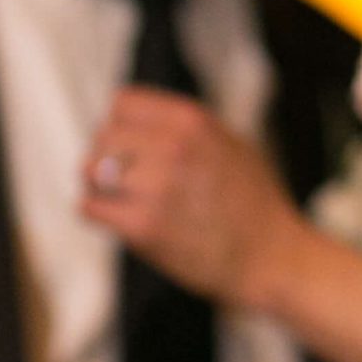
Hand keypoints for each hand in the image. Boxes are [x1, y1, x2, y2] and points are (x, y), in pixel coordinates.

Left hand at [81, 86, 305, 309]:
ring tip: (118, 198)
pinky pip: (90, 207)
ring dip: (97, 184)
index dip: (121, 126)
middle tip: (124, 180)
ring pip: (90, 170)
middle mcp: (172, 147)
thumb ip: (184, 128)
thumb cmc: (253, 204)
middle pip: (102, 136)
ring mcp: (156, 187)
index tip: (132, 147)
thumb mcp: (229, 143)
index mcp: (192, 121)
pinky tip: (119, 220)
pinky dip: (98, 213)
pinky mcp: (143, 227)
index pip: (122, 103)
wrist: (271, 259)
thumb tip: (136, 122)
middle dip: (107, 157)